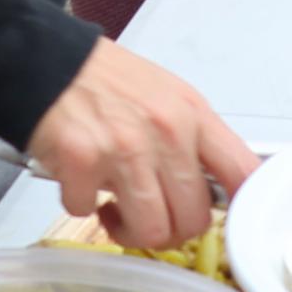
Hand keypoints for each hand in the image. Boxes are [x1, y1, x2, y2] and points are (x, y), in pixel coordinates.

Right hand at [27, 42, 260, 251]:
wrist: (48, 60)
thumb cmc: (109, 82)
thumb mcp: (170, 98)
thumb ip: (195, 142)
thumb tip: (218, 191)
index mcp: (194, 116)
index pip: (242, 173)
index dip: (243, 210)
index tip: (231, 224)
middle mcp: (167, 134)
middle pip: (194, 220)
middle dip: (172, 230)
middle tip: (151, 216)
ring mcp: (125, 151)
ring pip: (150, 231)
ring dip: (129, 230)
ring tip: (117, 208)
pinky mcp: (82, 164)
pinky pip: (88, 213)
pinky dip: (82, 205)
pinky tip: (80, 180)